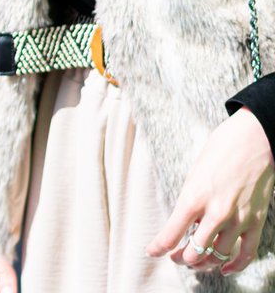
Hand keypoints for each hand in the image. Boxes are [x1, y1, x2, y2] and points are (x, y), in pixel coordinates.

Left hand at [146, 108, 274, 274]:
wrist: (253, 141)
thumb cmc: (219, 152)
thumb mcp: (194, 176)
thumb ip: (190, 202)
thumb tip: (186, 225)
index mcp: (193, 197)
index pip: (171, 234)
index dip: (158, 248)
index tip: (152, 252)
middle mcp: (216, 213)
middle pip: (194, 252)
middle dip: (181, 258)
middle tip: (176, 256)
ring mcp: (238, 220)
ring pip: (217, 256)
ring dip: (204, 262)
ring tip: (196, 261)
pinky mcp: (257, 222)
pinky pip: (246, 254)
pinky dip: (234, 266)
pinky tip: (223, 268)